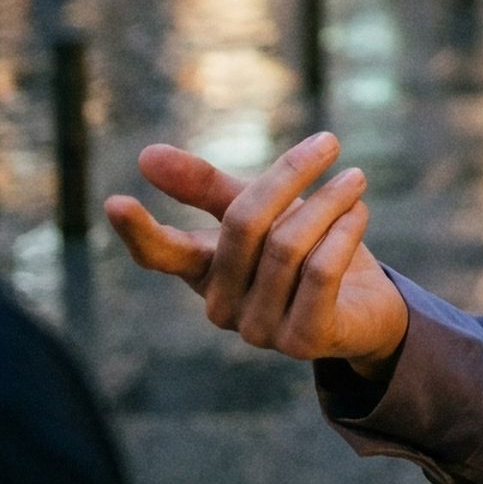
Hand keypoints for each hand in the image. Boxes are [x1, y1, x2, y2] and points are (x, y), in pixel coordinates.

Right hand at [104, 131, 408, 376]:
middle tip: (330, 141)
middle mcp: (221, 307)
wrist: (366, 305)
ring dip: (329, 202)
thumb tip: (146, 155)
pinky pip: (320, 274)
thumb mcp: (260, 210)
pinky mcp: (302, 342)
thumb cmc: (306, 249)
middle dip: (290, 176)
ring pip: (288, 245)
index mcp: (204, 271)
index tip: (115, 202)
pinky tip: (359, 212)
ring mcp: (259, 331)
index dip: (139, 232)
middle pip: (244, 225)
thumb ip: (207, 187)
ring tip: (355, 178)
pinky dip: (342, 233)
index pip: (162, 255)